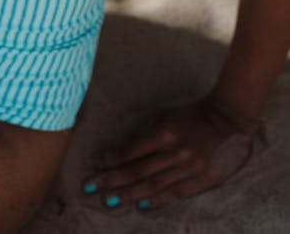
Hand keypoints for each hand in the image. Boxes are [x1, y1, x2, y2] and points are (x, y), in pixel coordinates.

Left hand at [81, 98, 260, 211]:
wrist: (228, 121)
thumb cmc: (191, 115)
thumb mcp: (165, 115)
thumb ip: (145, 131)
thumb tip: (123, 149)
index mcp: (164, 133)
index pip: (132, 151)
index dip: (113, 159)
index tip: (97, 165)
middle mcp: (175, 153)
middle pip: (138, 171)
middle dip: (113, 180)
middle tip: (91, 188)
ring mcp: (190, 169)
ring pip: (154, 185)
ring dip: (129, 194)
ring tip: (110, 200)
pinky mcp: (203, 180)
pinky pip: (176, 193)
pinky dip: (158, 200)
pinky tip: (141, 204)